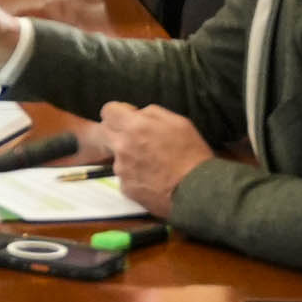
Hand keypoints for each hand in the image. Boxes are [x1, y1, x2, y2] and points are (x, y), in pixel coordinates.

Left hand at [97, 104, 214, 215]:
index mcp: (135, 126)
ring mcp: (121, 169)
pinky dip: (134, 176)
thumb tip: (136, 113)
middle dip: (116, 133)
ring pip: (115, 156)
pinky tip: (151, 178)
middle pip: (104, 132)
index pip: (108, 111)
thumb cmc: (192, 155)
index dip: (118, 114)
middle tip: (136, 141)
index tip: (127, 119)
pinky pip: (124, 176)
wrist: (197, 190)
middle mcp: (122, 146)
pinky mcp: (125, 187)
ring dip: (127, 157)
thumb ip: (152, 113)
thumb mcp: (179, 123)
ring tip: (151, 164)